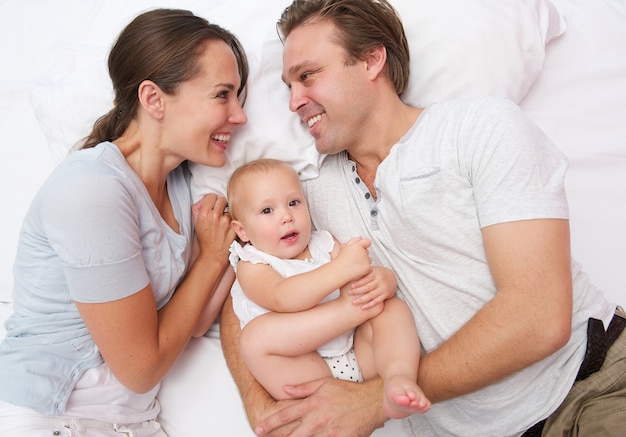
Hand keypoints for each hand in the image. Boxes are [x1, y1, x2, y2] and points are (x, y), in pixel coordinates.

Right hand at [192, 194, 234, 258]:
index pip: (211, 196)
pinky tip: (228, 227)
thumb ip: (197, 208)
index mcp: (204, 214)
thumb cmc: (205, 238)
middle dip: (220, 205)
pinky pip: (234, 217)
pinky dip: (232, 221)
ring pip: (229, 209)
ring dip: (227, 213)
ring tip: (223, 223)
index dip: (212, 201)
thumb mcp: (196, 223)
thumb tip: (204, 199)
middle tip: (219, 212)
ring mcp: (226, 221)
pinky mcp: (234, 226)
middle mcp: (215, 216)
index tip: (212, 205)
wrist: (213, 254)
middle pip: (222, 199)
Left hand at [254, 377, 386, 436]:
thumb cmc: (349, 392)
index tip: (259, 428)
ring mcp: (328, 432)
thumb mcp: (324, 384)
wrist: (371, 402)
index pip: (285, 415)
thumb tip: (285, 388)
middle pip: (292, 435)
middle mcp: (318, 419)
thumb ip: (303, 388)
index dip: (270, 423)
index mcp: (312, 404)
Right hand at [334, 237, 372, 282]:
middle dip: (362, 254)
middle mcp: (363, 252)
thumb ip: (353, 241)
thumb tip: (360, 238)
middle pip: (367, 251)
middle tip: (353, 259)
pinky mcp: (368, 268)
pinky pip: (369, 267)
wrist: (338, 272)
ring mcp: (366, 260)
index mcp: (357, 245)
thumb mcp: (344, 248)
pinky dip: (365, 269)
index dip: (364, 244)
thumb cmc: (339, 261)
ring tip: (354, 265)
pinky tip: (357, 270)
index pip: (367, 241)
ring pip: (369, 259)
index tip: (361, 248)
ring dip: (364, 261)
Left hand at [350, 266, 397, 309]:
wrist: (392, 278)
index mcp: (376, 273)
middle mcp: (380, 281)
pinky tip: (363, 307)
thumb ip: (364, 272)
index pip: (366, 279)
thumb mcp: (372, 270)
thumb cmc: (377, 274)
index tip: (351, 286)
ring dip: (362, 299)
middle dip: (358, 291)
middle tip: (349, 293)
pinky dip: (370, 305)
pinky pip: (377, 301)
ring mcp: (383, 288)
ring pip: (371, 295)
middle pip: (368, 287)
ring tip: (353, 302)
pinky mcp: (385, 295)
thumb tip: (349, 272)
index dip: (359, 283)